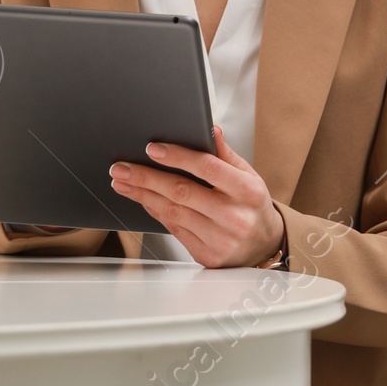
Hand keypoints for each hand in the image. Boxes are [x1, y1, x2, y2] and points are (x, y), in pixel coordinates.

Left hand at [110, 127, 284, 268]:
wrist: (264, 245)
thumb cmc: (252, 205)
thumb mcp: (248, 176)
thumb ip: (226, 155)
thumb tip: (210, 129)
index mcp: (248, 191)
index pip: (207, 167)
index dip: (177, 156)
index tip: (152, 148)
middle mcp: (235, 216)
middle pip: (182, 191)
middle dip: (146, 178)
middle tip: (121, 168)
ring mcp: (220, 239)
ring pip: (172, 212)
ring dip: (143, 196)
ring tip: (123, 183)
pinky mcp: (207, 255)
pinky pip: (174, 230)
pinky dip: (155, 212)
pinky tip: (143, 200)